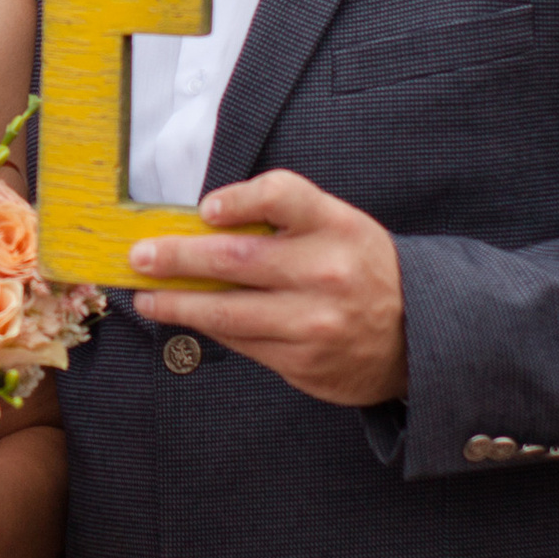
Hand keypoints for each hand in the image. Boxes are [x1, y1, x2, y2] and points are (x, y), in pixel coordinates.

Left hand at [132, 169, 406, 407]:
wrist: (419, 336)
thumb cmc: (363, 271)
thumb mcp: (341, 228)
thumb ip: (286, 221)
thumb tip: (204, 226)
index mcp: (337, 226)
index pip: (281, 195)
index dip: (237, 198)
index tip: (205, 210)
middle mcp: (326, 272)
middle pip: (234, 258)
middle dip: (176, 258)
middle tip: (139, 256)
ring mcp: (313, 322)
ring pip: (226, 312)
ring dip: (175, 304)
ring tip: (147, 297)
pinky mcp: (303, 362)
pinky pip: (242, 343)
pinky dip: (207, 329)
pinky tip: (186, 319)